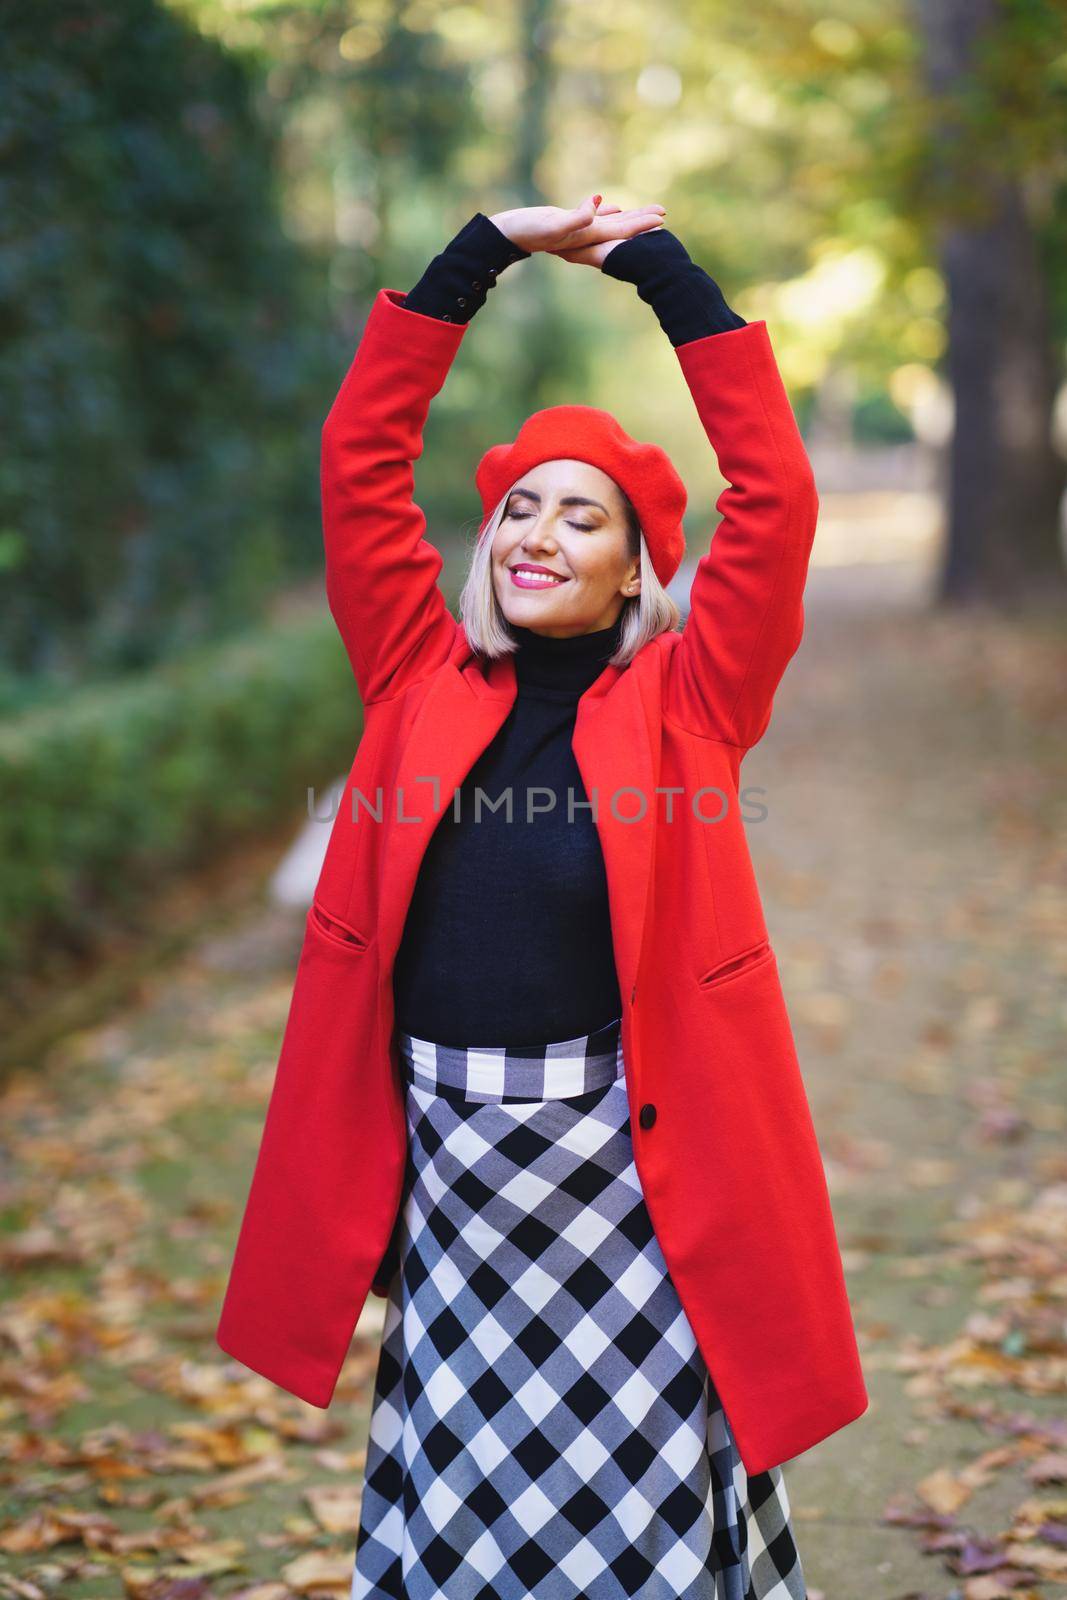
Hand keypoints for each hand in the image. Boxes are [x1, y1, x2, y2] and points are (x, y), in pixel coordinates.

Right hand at [489, 194, 665, 261]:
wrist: (509, 235)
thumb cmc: (528, 230)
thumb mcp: (552, 225)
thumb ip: (576, 218)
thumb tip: (596, 206)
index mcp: (587, 236)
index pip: (620, 232)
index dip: (641, 225)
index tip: (661, 218)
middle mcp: (586, 237)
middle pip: (621, 229)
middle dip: (642, 222)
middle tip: (664, 212)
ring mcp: (578, 231)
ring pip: (610, 223)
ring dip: (629, 218)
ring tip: (648, 213)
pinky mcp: (569, 223)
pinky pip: (595, 218)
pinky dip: (608, 213)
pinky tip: (616, 207)